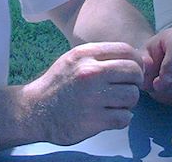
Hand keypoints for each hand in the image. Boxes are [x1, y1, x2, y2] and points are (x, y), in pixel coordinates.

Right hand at [20, 42, 143, 144]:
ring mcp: (92, 98)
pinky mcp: (93, 121)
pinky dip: (122, 118)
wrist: (34, 110)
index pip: (127, 51)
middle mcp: (89, 73)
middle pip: (134, 72)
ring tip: (117, 103)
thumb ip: (101, 55)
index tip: (134, 70)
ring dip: (129, 101)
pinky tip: (112, 116)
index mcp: (85, 55)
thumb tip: (134, 59)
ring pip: (132, 96)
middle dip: (136, 81)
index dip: (136, 61)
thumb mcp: (74, 58)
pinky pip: (124, 118)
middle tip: (128, 87)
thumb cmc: (59, 83)